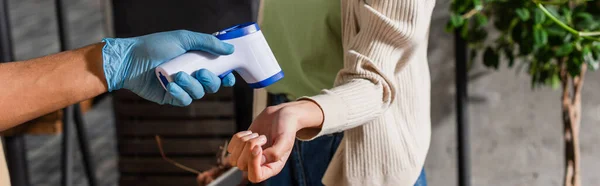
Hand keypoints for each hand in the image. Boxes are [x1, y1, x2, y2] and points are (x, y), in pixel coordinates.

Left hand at [102, 30, 235, 105]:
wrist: (130, 60)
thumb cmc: (155, 46)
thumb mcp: (184, 39)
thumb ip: (208, 42)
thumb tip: (230, 49)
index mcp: (197, 60)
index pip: (219, 71)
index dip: (227, 76)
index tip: (229, 77)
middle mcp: (192, 74)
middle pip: (213, 85)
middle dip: (210, 81)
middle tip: (200, 73)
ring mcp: (182, 86)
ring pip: (200, 93)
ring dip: (192, 85)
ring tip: (178, 76)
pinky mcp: (172, 97)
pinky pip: (185, 100)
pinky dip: (180, 94)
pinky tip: (170, 86)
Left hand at [227, 101, 323, 182]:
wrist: (281, 115)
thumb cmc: (286, 128)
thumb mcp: (286, 140)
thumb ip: (275, 153)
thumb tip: (259, 158)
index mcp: (272, 168)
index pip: (255, 177)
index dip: (253, 164)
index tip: (258, 147)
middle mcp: (259, 165)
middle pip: (242, 165)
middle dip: (249, 147)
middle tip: (262, 137)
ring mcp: (248, 157)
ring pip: (233, 159)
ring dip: (243, 143)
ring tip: (256, 134)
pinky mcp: (241, 147)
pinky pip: (230, 148)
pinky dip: (238, 137)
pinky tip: (250, 132)